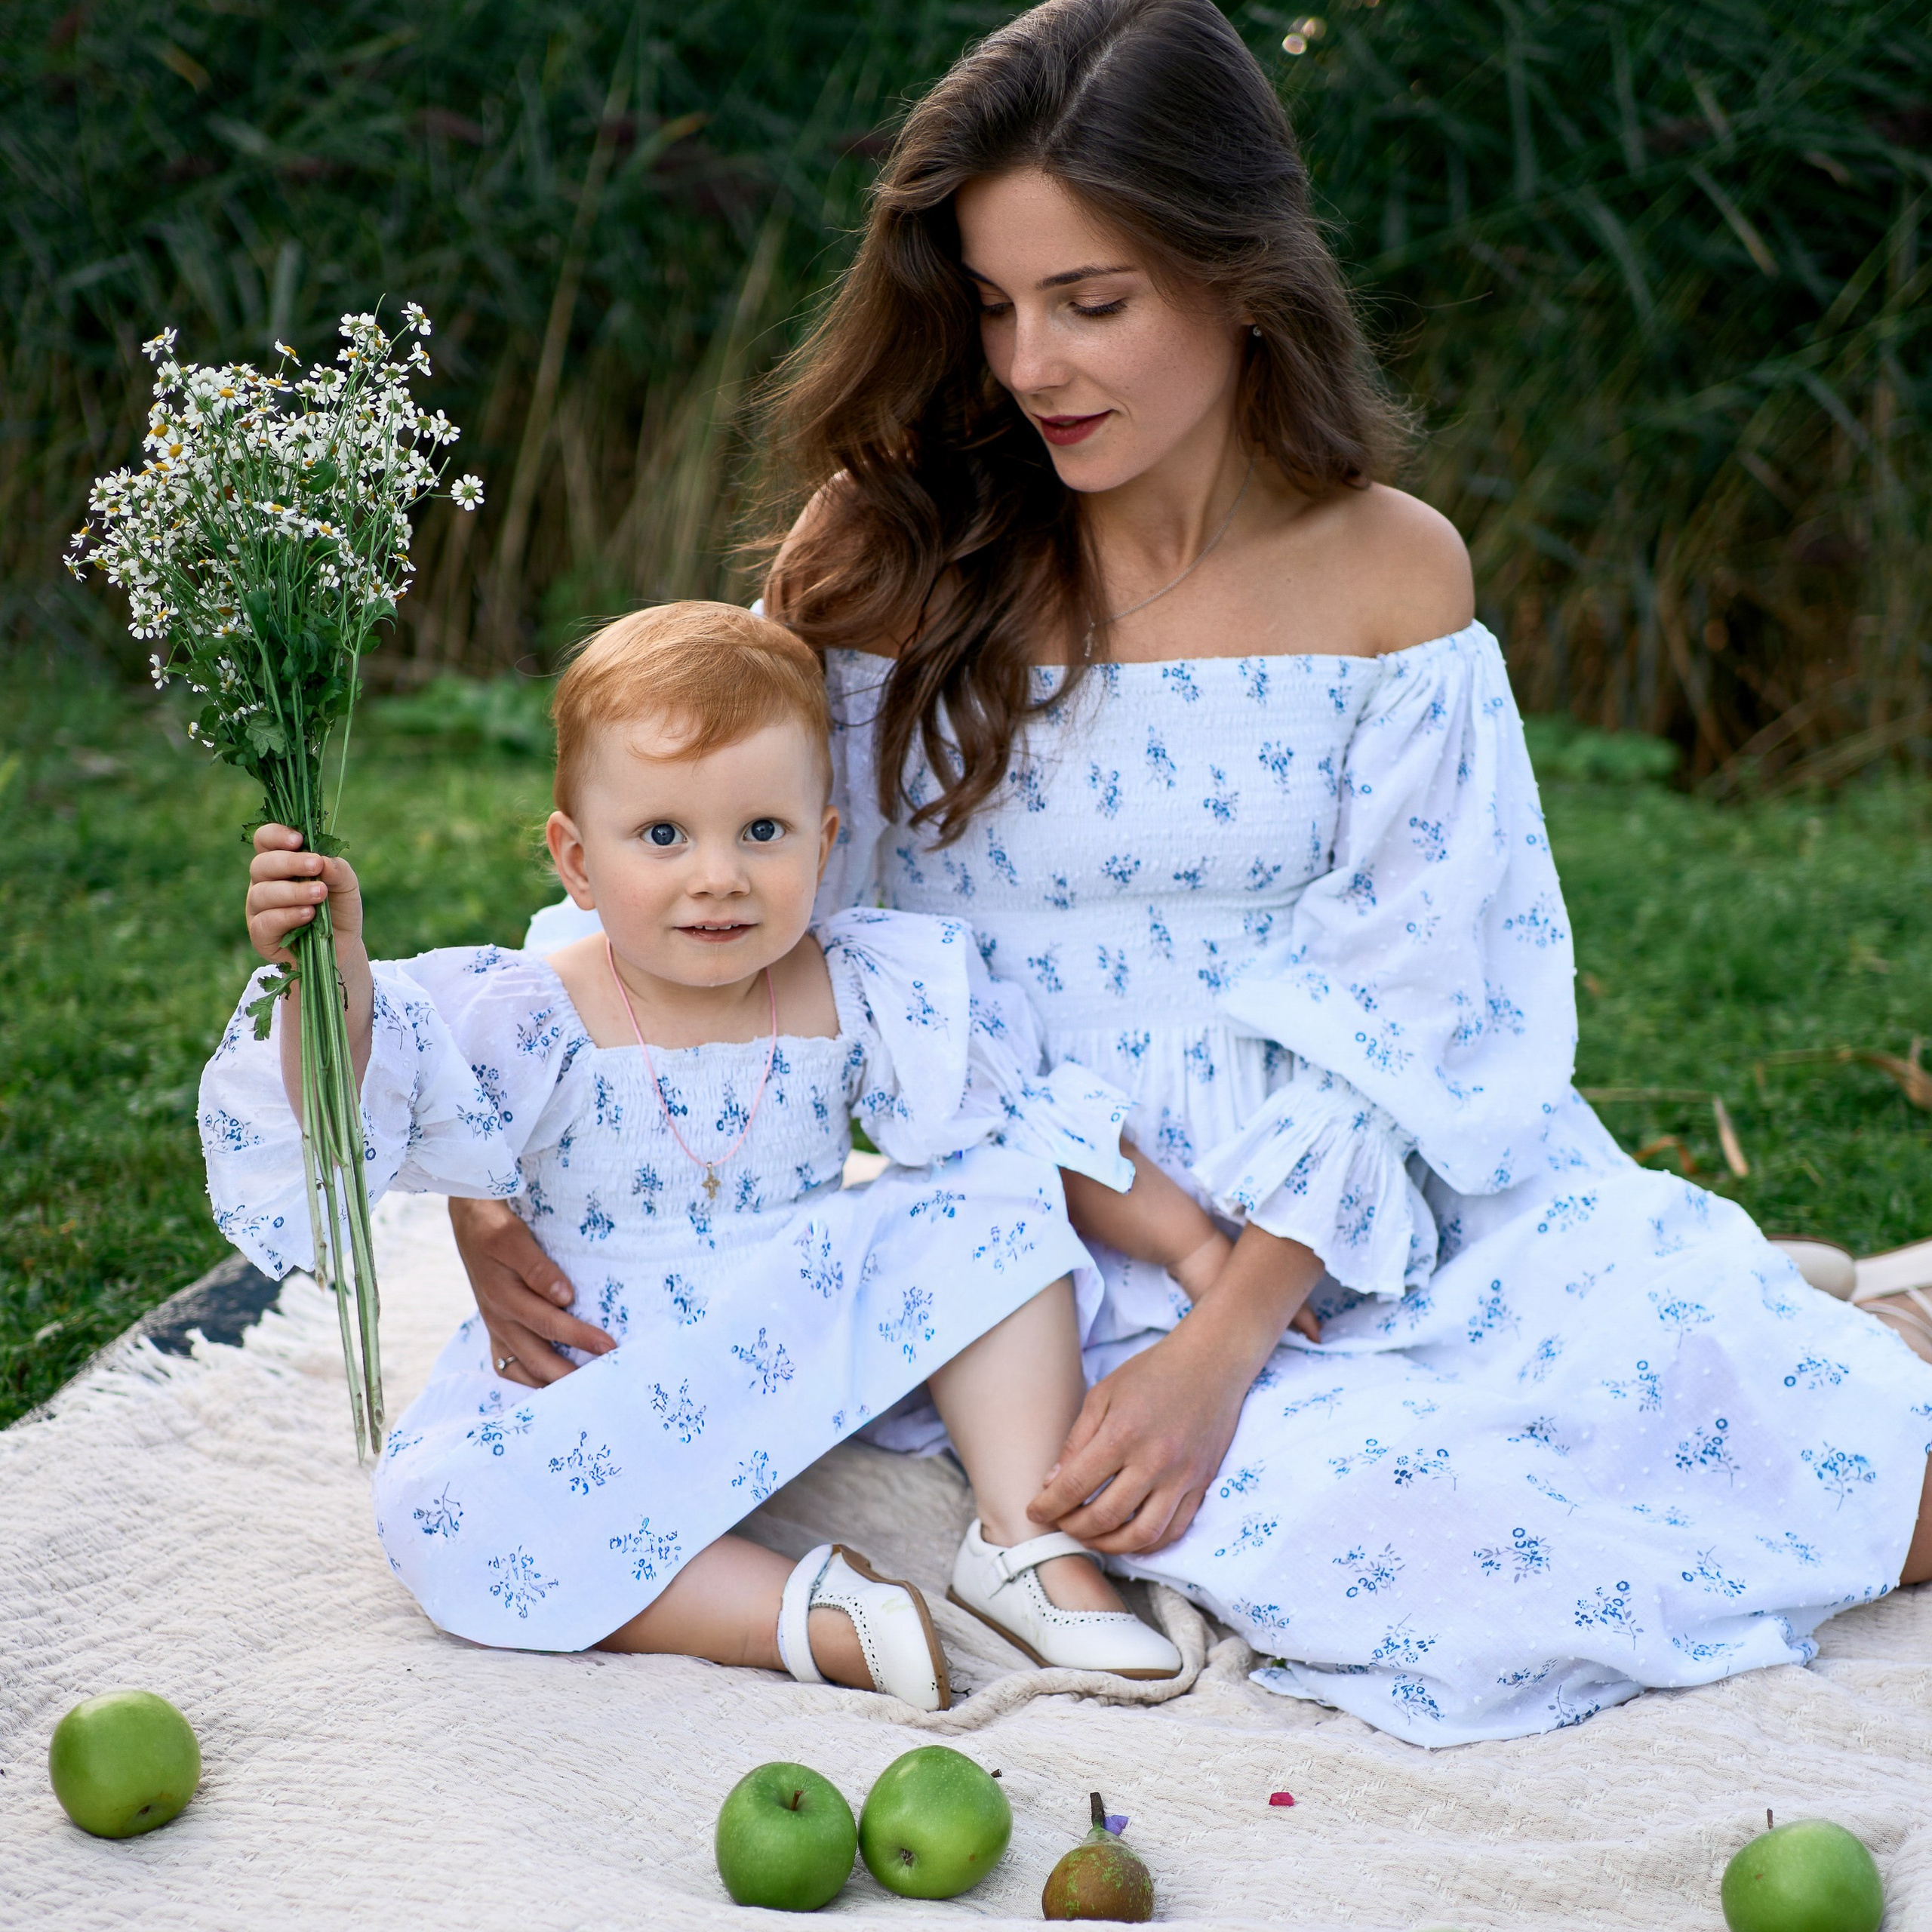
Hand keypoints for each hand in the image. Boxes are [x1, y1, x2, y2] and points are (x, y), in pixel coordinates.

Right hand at [247, 823, 362, 963]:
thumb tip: (323, 860)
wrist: (342, 946)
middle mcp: (264, 883)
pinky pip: (264, 922)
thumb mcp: (347, 886)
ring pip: (262, 894)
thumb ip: (338, 870)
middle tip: (315, 866)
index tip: (299, 839)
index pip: (265, 840)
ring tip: (320, 894)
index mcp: (280, 863)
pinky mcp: (260, 935)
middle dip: (289, 863)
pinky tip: (307, 914)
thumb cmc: (339, 910)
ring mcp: (259, 909)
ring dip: (293, 891)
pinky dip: (287, 916)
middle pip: (261, 865)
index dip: (276, 835)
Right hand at [448, 1196, 612, 1387]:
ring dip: (549, 1384)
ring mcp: (495, 1328)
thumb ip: (538, 1268)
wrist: (470, 1222)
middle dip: (570, 1374)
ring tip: (581, 1392)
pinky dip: (529, 1380)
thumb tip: (565, 1298)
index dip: (580, 1337)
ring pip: (521, 1371)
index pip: (548, 1324)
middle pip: (536, 1358)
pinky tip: (550, 1385)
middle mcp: (498, 1319)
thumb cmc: (495, 1228)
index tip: (609, 1346)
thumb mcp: (513, 1238)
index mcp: (504, 1297)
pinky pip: (508, 1367)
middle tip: (603, 1381)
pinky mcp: (495, 1329)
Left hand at [1028, 1220, 1323, 1551]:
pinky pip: (1174, 1531)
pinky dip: (1147, 1544)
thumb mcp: (1103, 1394)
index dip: (1048, 1506)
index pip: (1075, 1486)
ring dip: (1110, 1546)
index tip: (1034, 1511)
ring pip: (1141, 1535)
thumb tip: (1052, 1482)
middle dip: (1074, 1529)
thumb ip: (1077, 1440)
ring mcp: (1181, 1477)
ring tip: (1092, 1536)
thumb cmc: (1152, 1372)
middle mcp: (1153, 1461)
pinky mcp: (1201, 1484)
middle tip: (1061, 1523)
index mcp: (1122, 1434)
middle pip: (1105, 1517)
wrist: (1211, 1362)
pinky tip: (1128, 1537)